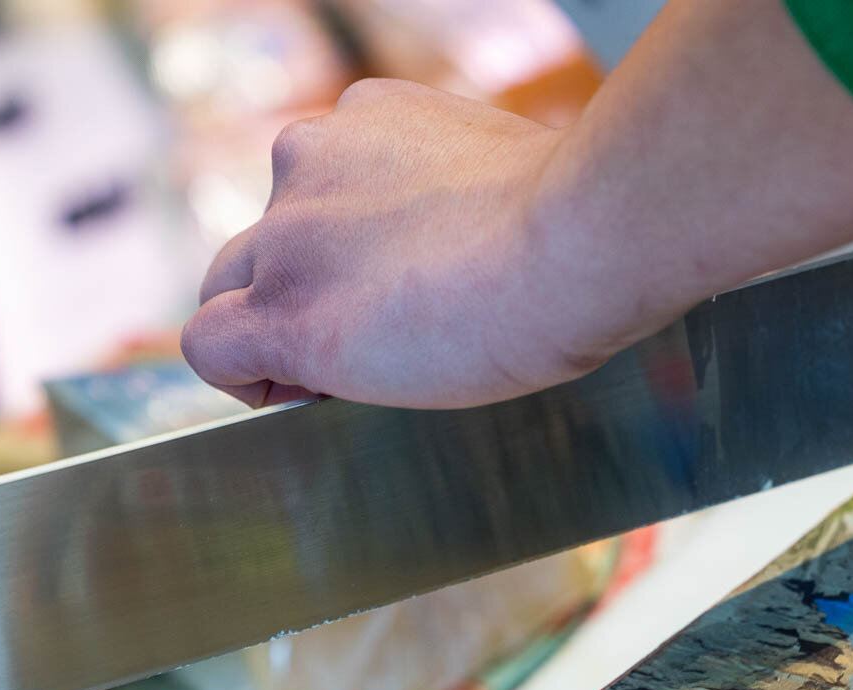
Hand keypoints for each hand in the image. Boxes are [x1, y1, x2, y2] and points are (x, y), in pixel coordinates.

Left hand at [182, 0, 852, 410]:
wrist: (590, 237)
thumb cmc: (605, 214)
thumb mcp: (551, 178)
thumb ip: (523, 190)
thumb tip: (640, 199)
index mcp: (374, 122)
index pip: (323, 186)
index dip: (349, 248)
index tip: (398, 286)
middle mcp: (311, 162)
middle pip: (266, 237)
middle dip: (307, 289)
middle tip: (375, 345)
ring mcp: (290, 238)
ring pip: (232, 288)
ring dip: (279, 335)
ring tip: (348, 382)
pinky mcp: (285, 315)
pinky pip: (212, 351)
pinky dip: (245, 385)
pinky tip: (295, 404)